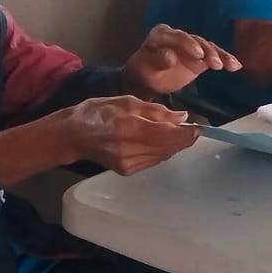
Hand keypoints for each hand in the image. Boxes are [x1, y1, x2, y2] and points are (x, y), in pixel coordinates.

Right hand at [62, 96, 198, 174]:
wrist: (72, 135)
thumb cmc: (97, 112)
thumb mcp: (127, 102)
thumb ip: (156, 111)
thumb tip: (183, 117)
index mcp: (128, 128)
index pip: (167, 135)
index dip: (187, 133)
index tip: (200, 128)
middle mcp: (128, 149)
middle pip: (167, 148)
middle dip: (184, 140)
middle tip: (194, 130)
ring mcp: (127, 163)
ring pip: (162, 156)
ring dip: (174, 146)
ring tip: (179, 134)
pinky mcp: (126, 170)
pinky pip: (153, 161)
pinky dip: (161, 152)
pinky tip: (161, 142)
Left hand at [124, 24, 241, 96]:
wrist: (148, 79)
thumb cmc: (145, 71)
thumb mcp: (146, 67)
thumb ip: (158, 60)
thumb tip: (171, 57)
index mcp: (162, 34)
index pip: (177, 36)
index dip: (188, 44)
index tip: (198, 54)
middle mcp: (179, 36)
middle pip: (196, 40)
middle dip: (207, 51)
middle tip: (215, 63)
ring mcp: (191, 45)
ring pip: (208, 47)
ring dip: (219, 56)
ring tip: (229, 65)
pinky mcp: (201, 55)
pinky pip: (214, 56)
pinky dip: (225, 60)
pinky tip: (236, 65)